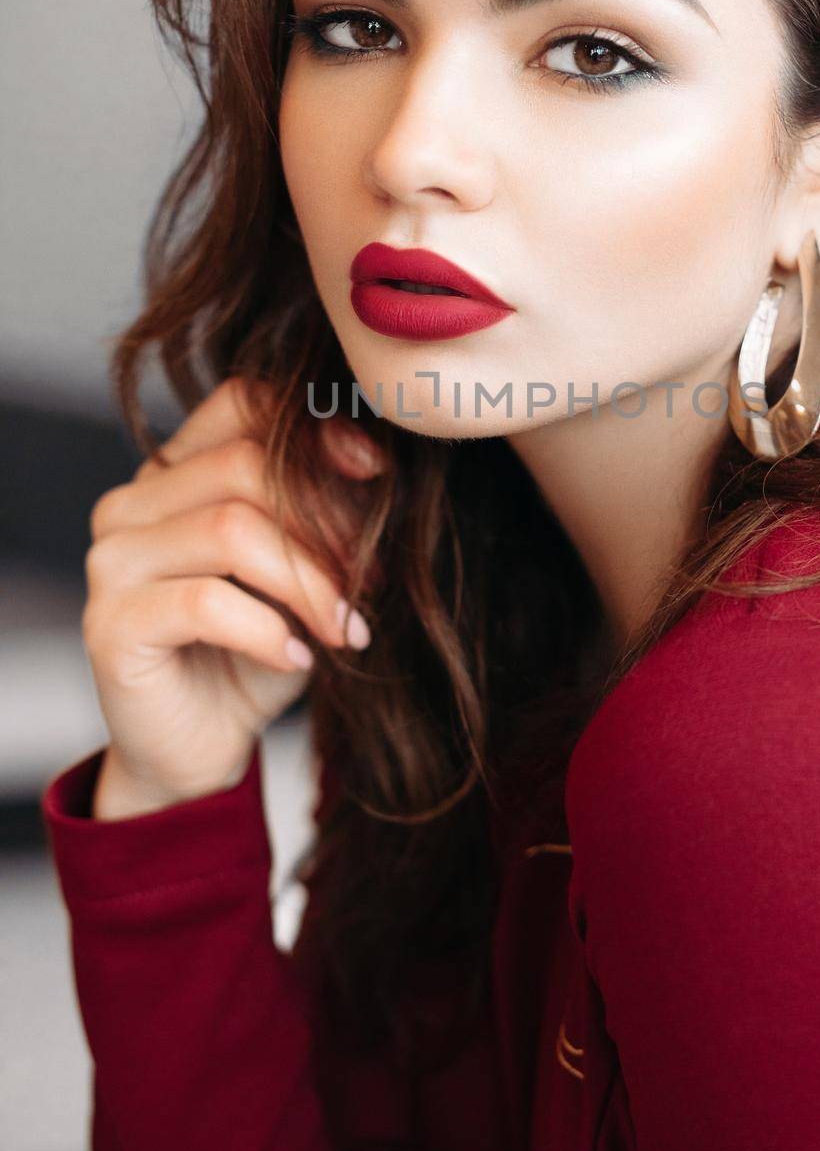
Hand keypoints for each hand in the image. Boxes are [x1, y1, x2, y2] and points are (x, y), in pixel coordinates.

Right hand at [82, 376, 385, 817]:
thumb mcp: (304, 567)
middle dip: (325, 524)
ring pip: (232, 530)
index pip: (240, 402)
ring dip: (311, 583)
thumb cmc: (258, 647)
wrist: (200, 748)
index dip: (314, 429)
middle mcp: (130, 503)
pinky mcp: (109, 623)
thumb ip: (325, 510)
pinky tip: (298, 657)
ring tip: (347, 630)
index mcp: (174, 471)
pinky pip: (207, 602)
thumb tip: (375, 462)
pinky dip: (269, 630)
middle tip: (371, 584)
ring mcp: (111, 560)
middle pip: (246, 466)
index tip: (378, 470)